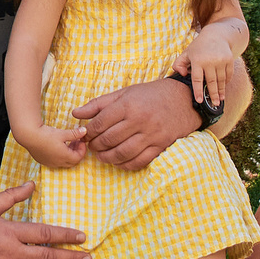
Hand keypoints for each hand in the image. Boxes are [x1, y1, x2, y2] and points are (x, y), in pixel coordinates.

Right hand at [12, 119, 87, 169]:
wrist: (28, 136)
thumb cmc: (46, 134)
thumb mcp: (63, 133)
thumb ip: (75, 134)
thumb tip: (85, 131)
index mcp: (64, 156)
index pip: (79, 157)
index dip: (82, 149)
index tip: (81, 140)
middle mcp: (58, 162)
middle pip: (72, 161)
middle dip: (76, 152)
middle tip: (76, 142)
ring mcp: (50, 163)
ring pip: (64, 162)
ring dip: (68, 154)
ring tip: (67, 143)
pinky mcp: (43, 161)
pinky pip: (55, 162)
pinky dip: (60, 156)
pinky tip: (57, 146)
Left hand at [72, 77, 200, 171]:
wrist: (183, 100)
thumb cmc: (150, 95)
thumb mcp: (124, 93)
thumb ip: (99, 104)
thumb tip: (75, 113)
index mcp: (128, 105)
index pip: (100, 123)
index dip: (89, 132)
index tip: (86, 134)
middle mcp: (139, 120)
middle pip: (109, 139)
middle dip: (95, 145)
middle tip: (91, 146)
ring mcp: (151, 135)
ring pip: (122, 153)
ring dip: (107, 157)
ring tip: (101, 155)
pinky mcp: (160, 146)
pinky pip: (139, 161)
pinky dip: (125, 165)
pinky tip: (118, 161)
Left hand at [181, 23, 246, 112]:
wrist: (217, 35)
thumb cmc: (199, 47)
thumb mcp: (187, 53)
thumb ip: (179, 64)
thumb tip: (181, 75)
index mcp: (197, 60)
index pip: (197, 79)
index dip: (198, 90)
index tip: (199, 100)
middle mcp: (210, 61)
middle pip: (211, 82)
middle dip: (212, 94)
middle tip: (214, 104)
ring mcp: (221, 60)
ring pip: (221, 80)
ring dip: (221, 91)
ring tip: (220, 100)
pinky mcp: (229, 60)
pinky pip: (228, 74)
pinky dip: (226, 82)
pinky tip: (224, 88)